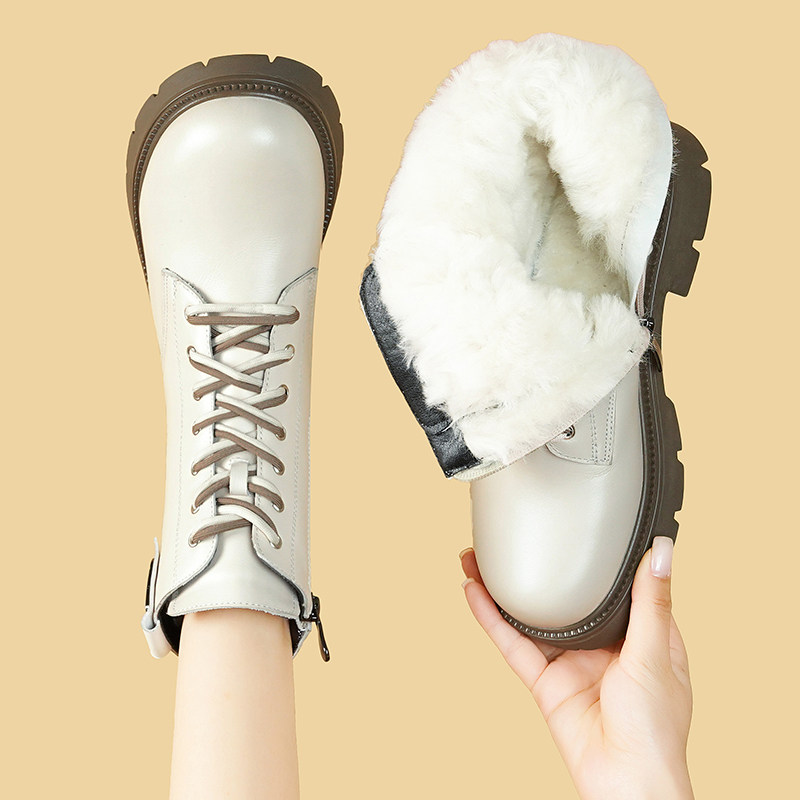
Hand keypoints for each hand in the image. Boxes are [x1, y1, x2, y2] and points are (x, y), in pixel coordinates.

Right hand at [460, 537, 692, 799]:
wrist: (626, 785)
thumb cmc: (657, 731)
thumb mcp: (656, 654)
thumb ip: (652, 602)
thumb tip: (664, 551)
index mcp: (639, 636)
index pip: (617, 585)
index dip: (596, 557)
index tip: (579, 525)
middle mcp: (603, 646)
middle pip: (564, 597)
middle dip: (538, 568)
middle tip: (514, 535)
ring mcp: (571, 663)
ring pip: (532, 617)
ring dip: (505, 589)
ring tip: (478, 558)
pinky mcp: (545, 683)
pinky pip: (514, 645)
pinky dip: (493, 620)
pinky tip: (475, 595)